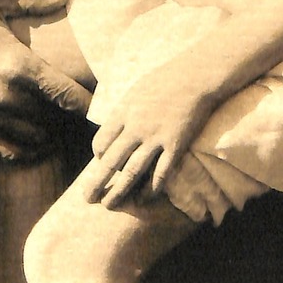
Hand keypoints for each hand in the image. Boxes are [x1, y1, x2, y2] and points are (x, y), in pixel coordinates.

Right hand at [0, 0, 89, 161]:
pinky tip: (28, 137)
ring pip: (34, 138)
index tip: (100, 108)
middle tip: (72, 112)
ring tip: (53, 124)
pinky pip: (9, 148)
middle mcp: (6, 96)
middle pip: (53, 120)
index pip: (68, 96)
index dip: (88, 105)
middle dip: (64, 117)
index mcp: (19, 66)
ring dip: (46, 133)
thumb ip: (34, 2)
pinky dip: (23, 146)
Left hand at [84, 61, 218, 208]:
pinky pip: (161, 172)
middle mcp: (135, 127)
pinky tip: (145, 198)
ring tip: (109, 206)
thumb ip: (124, 110)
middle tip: (87, 198)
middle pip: (110, 161)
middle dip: (97, 182)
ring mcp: (155, 137)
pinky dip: (152, 188)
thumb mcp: (135, 90)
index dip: (99, 156)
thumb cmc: (165, 79)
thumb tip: (113, 125)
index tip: (102, 162)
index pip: (101, 142)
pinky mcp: (175, 144)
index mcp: (123, 112)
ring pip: (132, 171)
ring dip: (119, 191)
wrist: (195, 76)